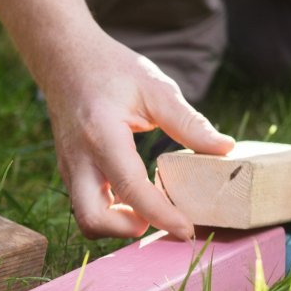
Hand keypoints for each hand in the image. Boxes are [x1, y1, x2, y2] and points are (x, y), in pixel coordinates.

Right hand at [37, 33, 233, 239]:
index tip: (187, 230)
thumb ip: (189, 122)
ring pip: (86, 218)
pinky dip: (112, 211)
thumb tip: (225, 149)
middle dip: (128, 230)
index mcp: (102, 135)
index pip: (131, 188)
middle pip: (93, 219)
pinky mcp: (70, 171)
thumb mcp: (155, 88)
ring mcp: (69, 167)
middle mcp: (79, 158)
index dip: (161, 215)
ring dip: (119, 223)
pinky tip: (137, 196)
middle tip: (161, 218)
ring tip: (152, 206)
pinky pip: (87, 205)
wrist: (65, 59)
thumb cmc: (112, 69)